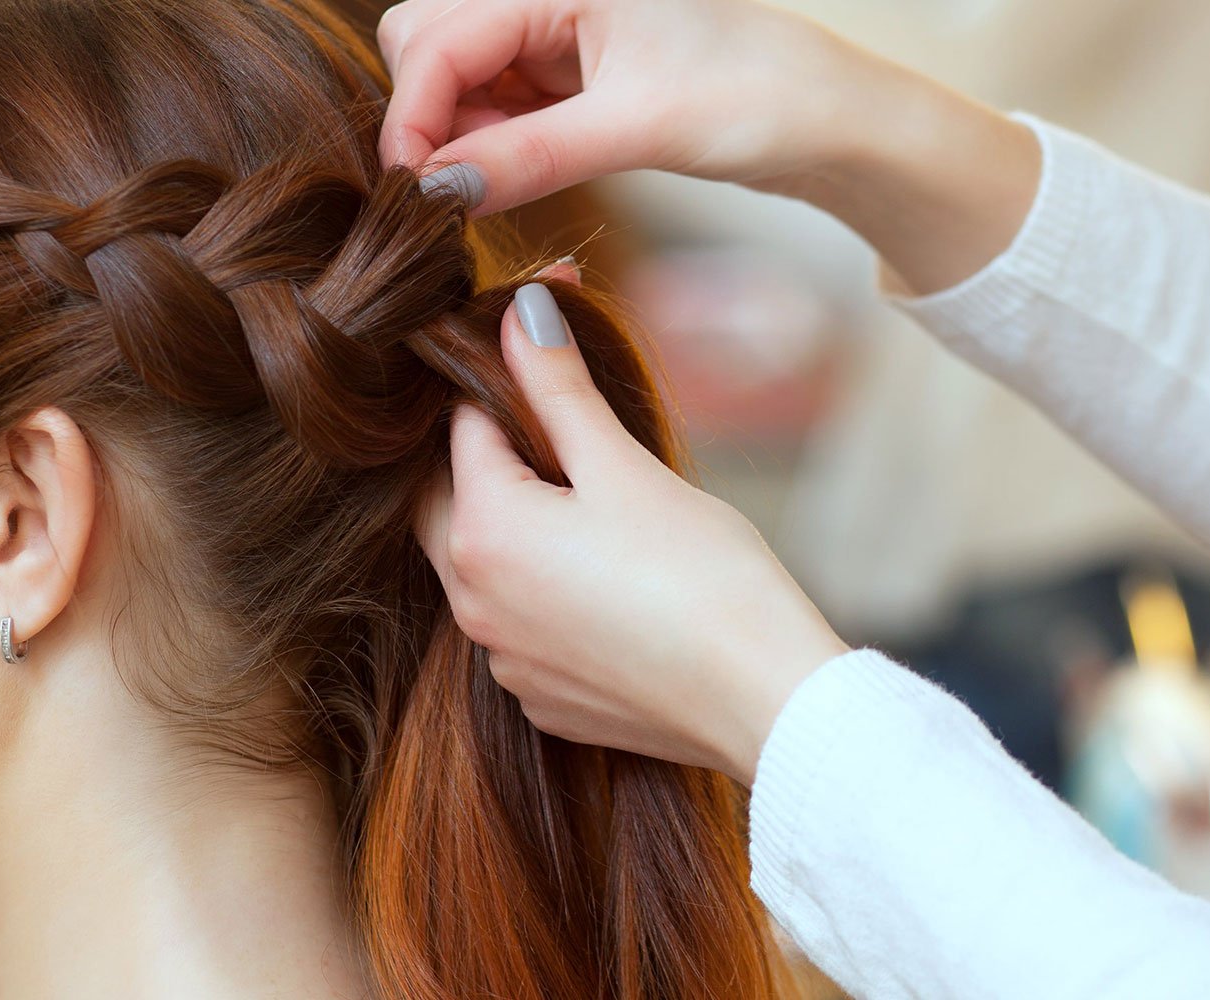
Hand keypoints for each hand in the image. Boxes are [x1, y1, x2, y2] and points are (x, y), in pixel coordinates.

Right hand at [376, 0, 869, 215]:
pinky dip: (490, 142)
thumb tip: (438, 193)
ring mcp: (553, 30)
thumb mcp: (637, 129)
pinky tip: (518, 171)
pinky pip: (493, 102)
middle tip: (465, 185)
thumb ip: (528, 157)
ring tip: (506, 179)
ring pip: (455, 76)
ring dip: (459, 134)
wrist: (826, 117)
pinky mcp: (566, 71)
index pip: (436, 39)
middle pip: (426, 42)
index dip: (413, 118)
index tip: (414, 193)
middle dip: (430, 116)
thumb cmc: (754, 95)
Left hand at [416, 258, 850, 784]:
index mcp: (483, 532)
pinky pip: (517, 625)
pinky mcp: (542, 697)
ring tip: (581, 494)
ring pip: (480, 567)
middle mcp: (472, 602)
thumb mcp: (624, 467)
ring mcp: (505, 658)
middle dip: (486, 451)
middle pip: (448, 499)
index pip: (463, 426)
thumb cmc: (702, 577)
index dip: (506, 374)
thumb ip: (558, 388)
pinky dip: (541, 590)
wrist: (761, 699)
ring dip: (512, 524)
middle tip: (548, 417)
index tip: (543, 343)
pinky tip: (600, 575)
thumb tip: (521, 309)